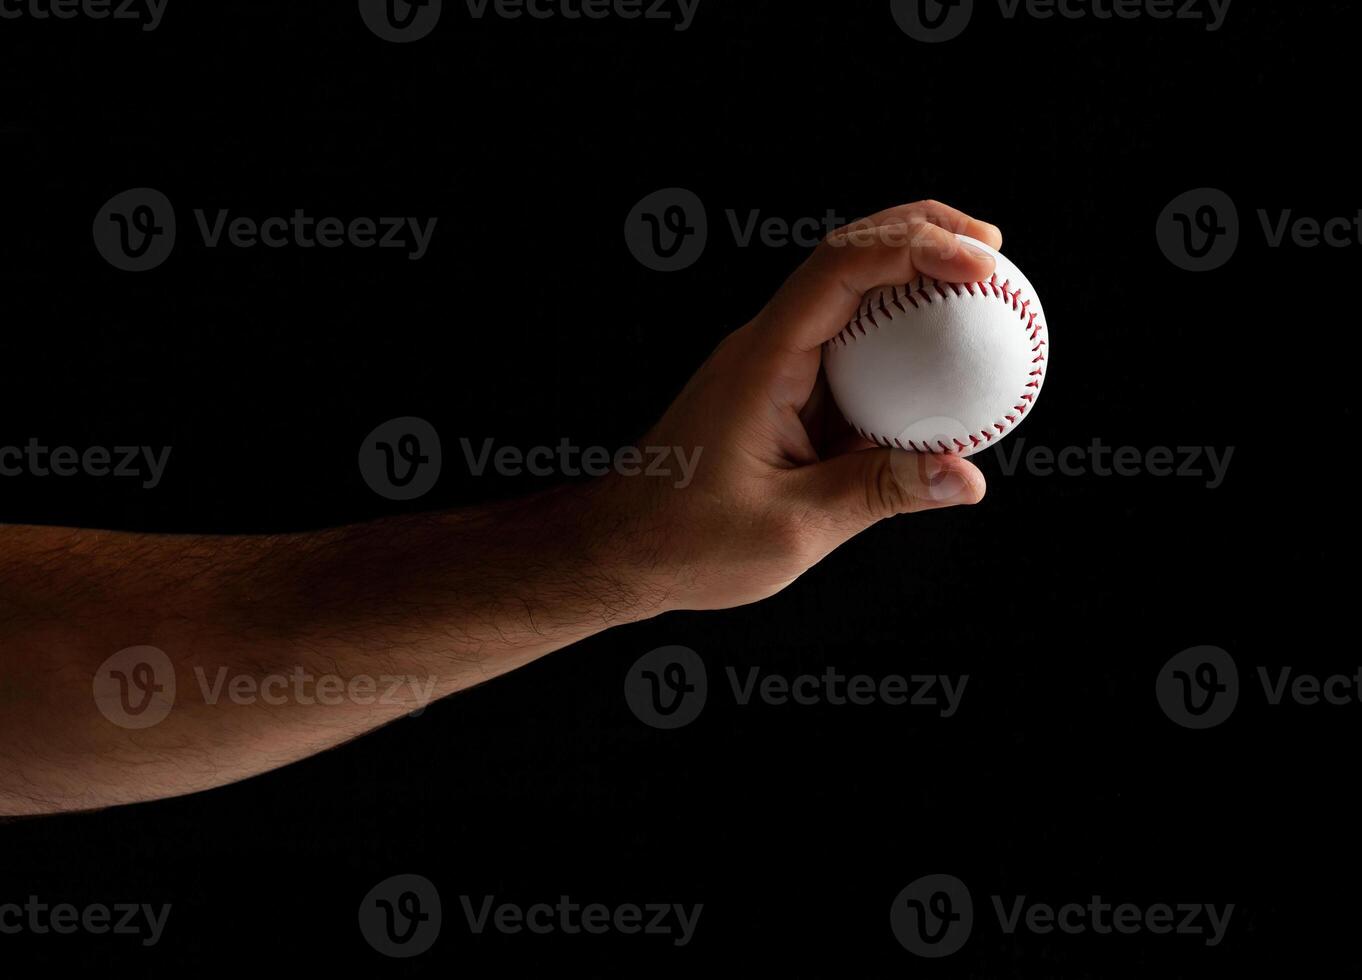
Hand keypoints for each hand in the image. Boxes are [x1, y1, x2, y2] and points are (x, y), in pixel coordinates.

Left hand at [600, 201, 1003, 610]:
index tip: (983, 259)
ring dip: (909, 279)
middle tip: (995, 248)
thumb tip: (965, 476)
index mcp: (762, 362)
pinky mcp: (776, 391)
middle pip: (846, 256)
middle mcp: (764, 346)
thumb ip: (879, 493)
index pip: (841, 268)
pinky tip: (934, 365)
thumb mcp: (793, 528)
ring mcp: (769, 364)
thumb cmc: (688, 543)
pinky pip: (843, 345)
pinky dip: (893, 338)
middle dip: (921, 234)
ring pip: (845, 293)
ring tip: (981, 291)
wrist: (620, 550)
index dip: (916, 246)